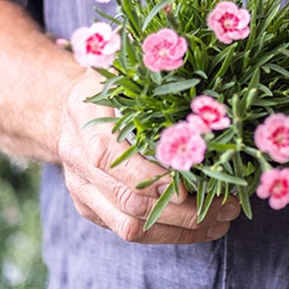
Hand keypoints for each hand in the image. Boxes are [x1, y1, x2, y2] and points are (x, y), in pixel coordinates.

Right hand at [57, 69, 239, 242]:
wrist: (60, 111)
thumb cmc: (107, 84)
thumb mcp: (123, 66)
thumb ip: (150, 67)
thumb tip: (195, 55)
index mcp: (84, 120)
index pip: (111, 157)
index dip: (151, 175)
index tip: (191, 184)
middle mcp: (76, 161)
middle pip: (129, 200)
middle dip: (183, 210)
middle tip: (228, 206)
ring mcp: (82, 190)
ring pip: (130, 226)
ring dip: (180, 230)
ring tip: (221, 221)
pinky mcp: (91, 209)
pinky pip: (129, 231)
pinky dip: (168, 234)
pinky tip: (202, 226)